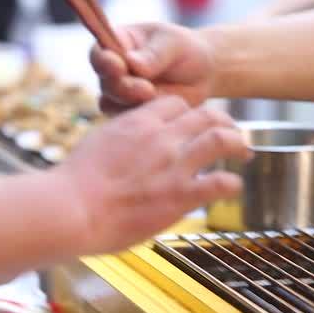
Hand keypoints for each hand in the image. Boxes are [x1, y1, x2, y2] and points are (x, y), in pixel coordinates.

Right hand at [49, 96, 249, 255]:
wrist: (69, 210)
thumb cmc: (73, 183)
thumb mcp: (97, 143)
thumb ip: (120, 138)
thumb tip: (126, 142)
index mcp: (139, 122)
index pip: (176, 103)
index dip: (189, 111)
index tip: (194, 122)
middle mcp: (162, 138)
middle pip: (207, 114)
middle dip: (223, 121)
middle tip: (231, 132)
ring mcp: (174, 166)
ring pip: (221, 139)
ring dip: (237, 143)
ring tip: (244, 151)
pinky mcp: (180, 196)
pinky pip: (219, 182)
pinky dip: (231, 184)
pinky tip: (232, 187)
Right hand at [91, 23, 215, 113]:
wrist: (203, 72)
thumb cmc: (184, 49)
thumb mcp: (173, 43)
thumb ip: (153, 54)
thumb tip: (132, 63)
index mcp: (116, 44)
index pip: (99, 53)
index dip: (104, 62)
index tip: (118, 66)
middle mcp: (112, 70)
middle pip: (105, 82)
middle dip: (123, 87)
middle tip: (146, 89)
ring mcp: (120, 93)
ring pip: (113, 104)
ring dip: (132, 103)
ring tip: (155, 96)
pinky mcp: (131, 112)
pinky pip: (127, 120)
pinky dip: (141, 117)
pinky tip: (159, 110)